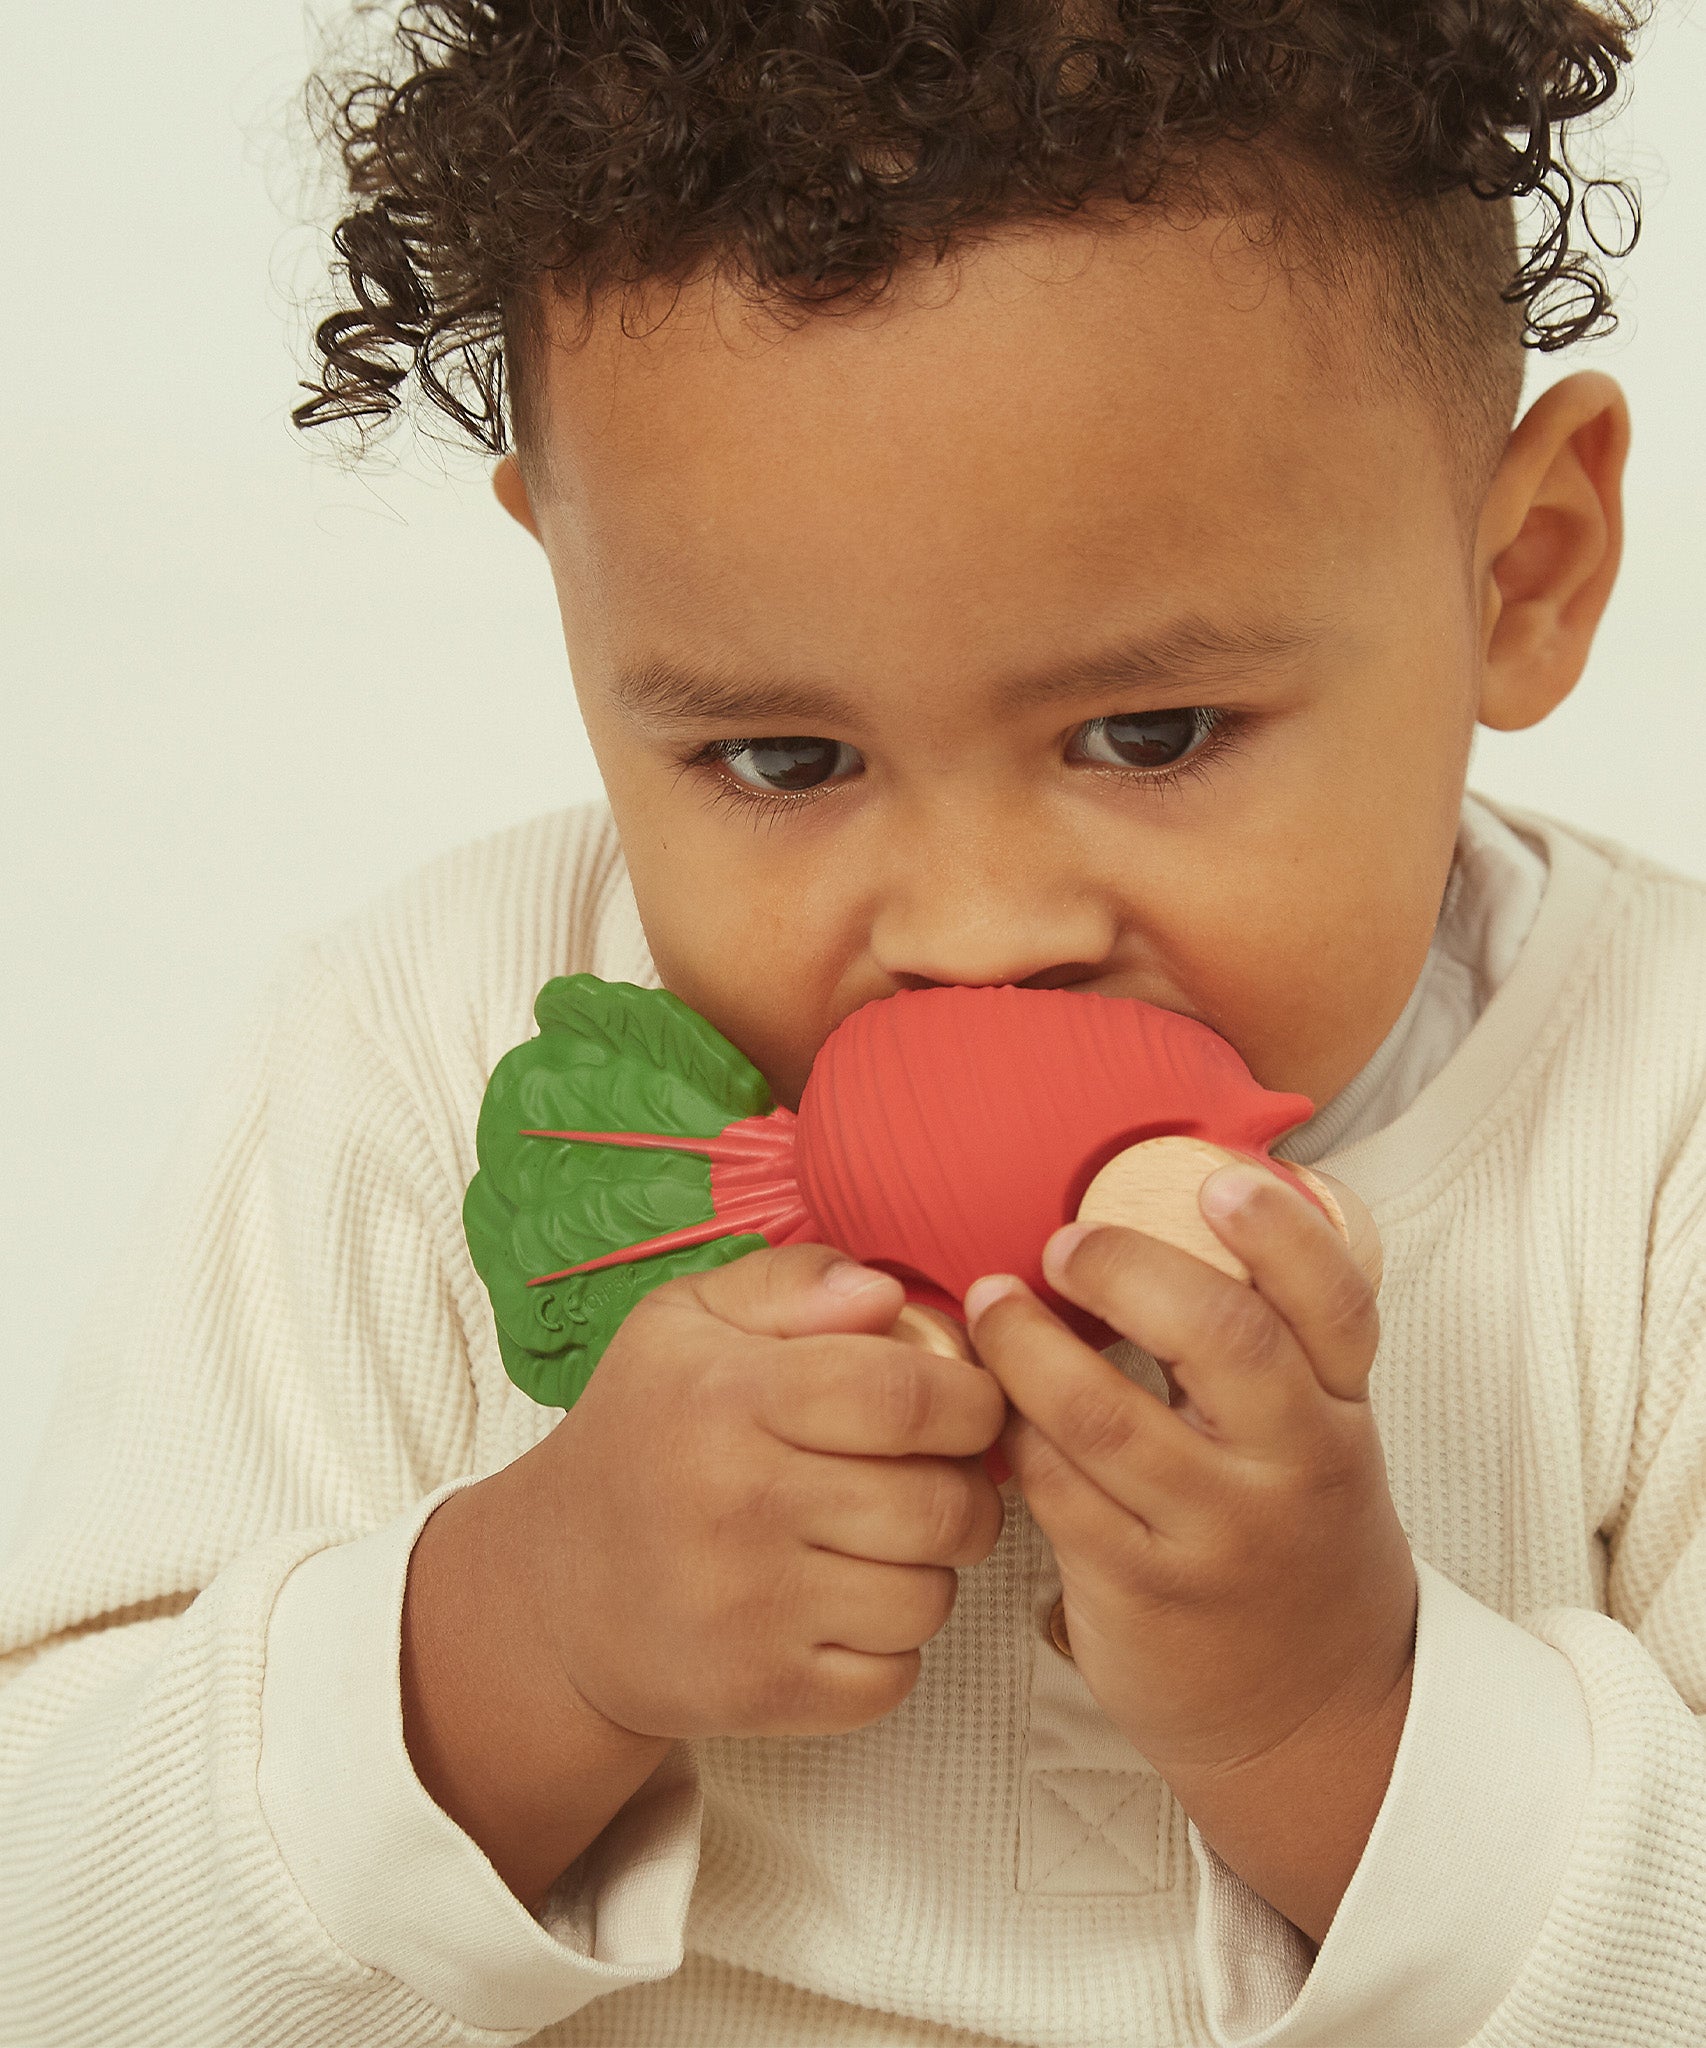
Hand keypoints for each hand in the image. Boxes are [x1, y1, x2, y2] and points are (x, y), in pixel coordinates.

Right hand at [514, 1242, 1007, 1742]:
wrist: (554, 1587)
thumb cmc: (646, 1433)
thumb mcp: (687, 1320)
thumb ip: (792, 1281)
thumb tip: (886, 1293)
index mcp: (728, 1396)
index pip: (910, 1397)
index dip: (972, 1399)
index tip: (967, 1405)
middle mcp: (737, 1504)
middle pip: (940, 1505)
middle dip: (968, 1487)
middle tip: (938, 1476)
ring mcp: (748, 1611)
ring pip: (931, 1596)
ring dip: (931, 1568)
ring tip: (882, 1538)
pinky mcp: (759, 1695)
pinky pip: (895, 1675)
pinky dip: (891, 1645)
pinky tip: (843, 1603)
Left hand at [964, 1160, 1415, 1941]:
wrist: (1315, 1721)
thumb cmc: (1296, 1549)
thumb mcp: (1318, 1445)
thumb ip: (1275, 1349)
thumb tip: (1185, 1212)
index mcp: (1342, 1416)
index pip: (1337, 1304)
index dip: (1282, 1232)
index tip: (1216, 1182)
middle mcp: (1293, 1469)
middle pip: (1221, 1337)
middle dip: (1124, 1267)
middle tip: (1062, 1243)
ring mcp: (1218, 1536)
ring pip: (1106, 1413)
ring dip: (1028, 1344)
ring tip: (991, 1304)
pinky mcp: (1142, 1593)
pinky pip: (1054, 1488)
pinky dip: (1013, 1434)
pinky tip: (995, 1409)